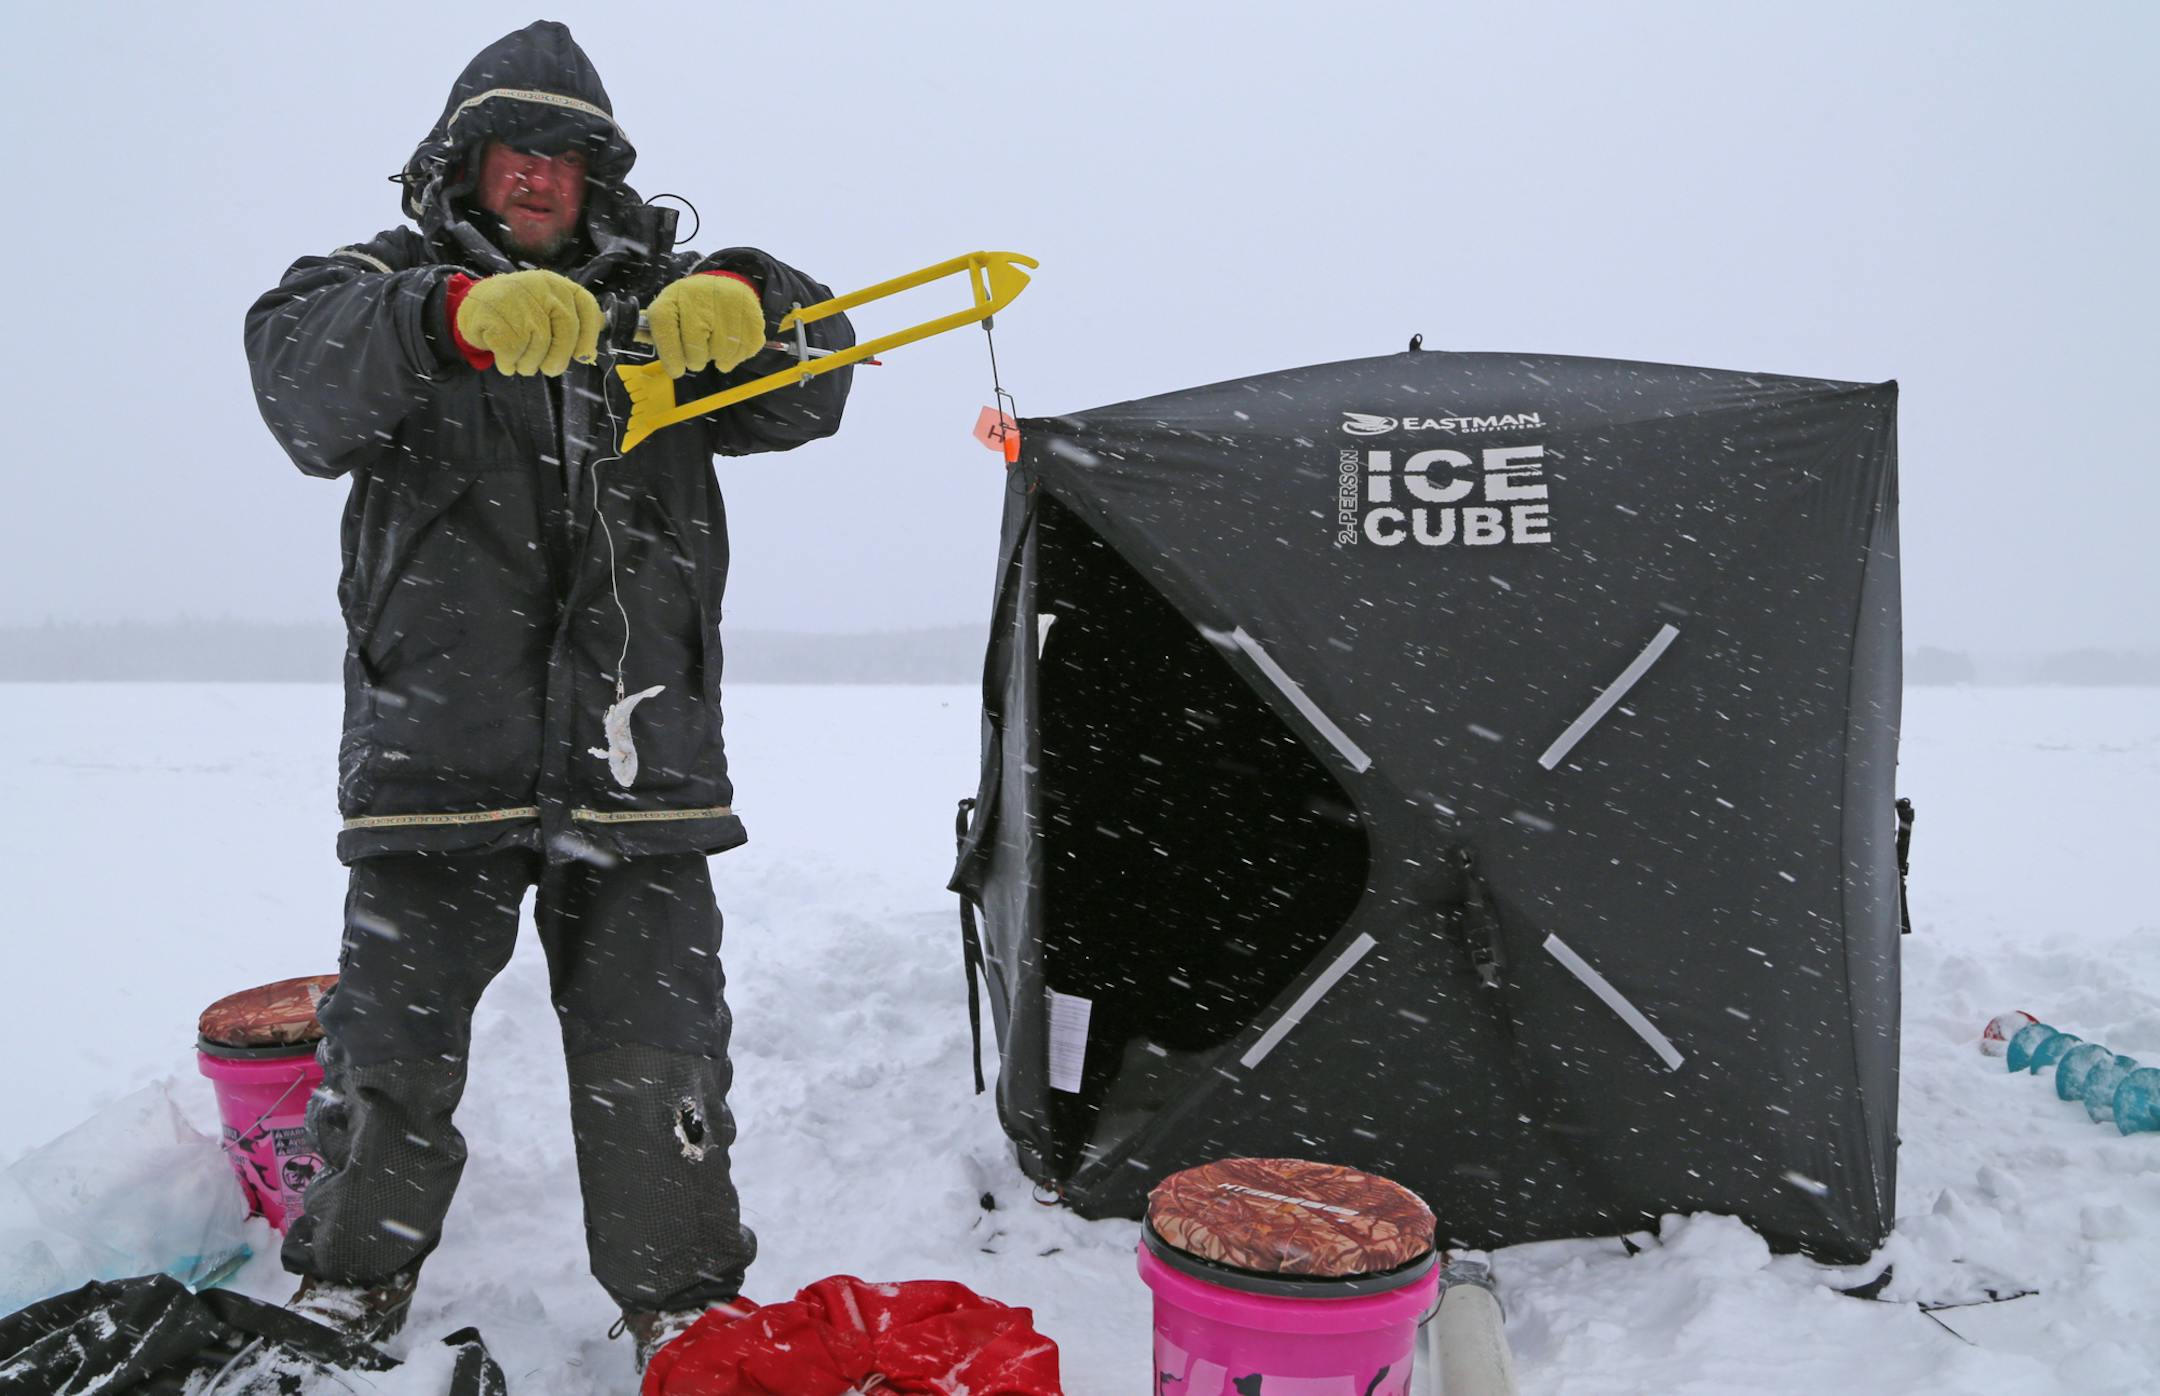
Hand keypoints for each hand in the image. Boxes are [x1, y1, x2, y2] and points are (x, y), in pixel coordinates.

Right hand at [454, 269, 602, 376]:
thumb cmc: (519, 314)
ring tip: (521, 361)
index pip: (587, 306)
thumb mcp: (548, 311)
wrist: (476, 306)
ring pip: (539, 343)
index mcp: (558, 285)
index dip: (589, 335)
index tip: (584, 356)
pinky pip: (512, 350)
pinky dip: (509, 363)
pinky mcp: (494, 312)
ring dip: (530, 363)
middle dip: (559, 357)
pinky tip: (505, 361)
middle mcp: (540, 286)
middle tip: (549, 370)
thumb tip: (589, 353)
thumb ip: (571, 327)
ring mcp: (517, 297)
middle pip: (566, 330)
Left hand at [645, 273, 764, 378]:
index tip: (676, 370)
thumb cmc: (691, 304)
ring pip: (721, 353)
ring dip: (718, 358)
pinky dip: (737, 356)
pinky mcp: (751, 316)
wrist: (727, 283)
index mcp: (673, 298)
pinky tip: (731, 345)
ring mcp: (728, 306)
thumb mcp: (669, 309)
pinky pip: (743, 352)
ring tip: (715, 346)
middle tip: (698, 354)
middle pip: (696, 349)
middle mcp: (698, 299)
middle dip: (696, 360)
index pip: (665, 330)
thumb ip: (654, 329)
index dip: (670, 356)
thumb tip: (637, 337)